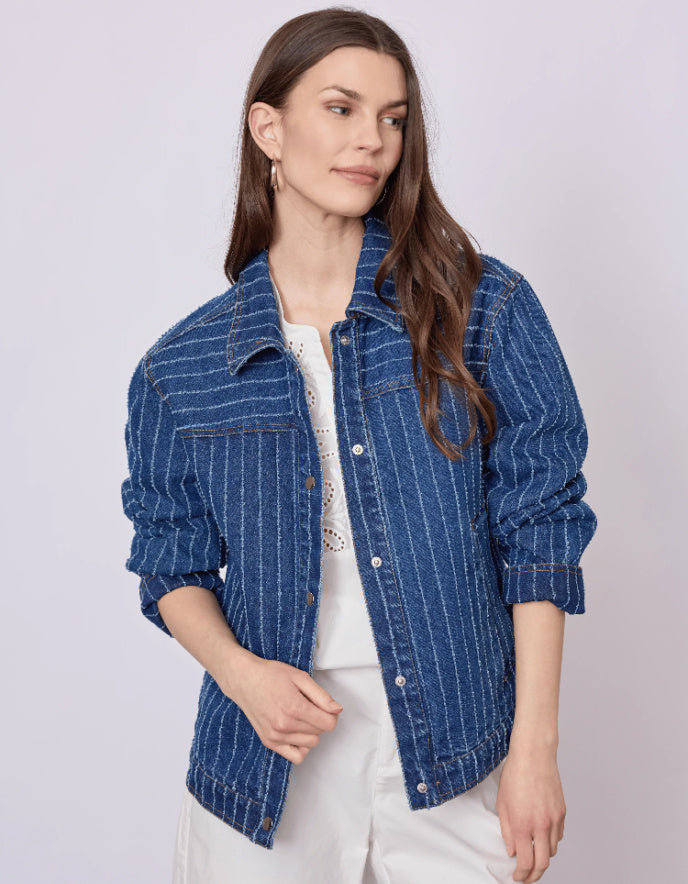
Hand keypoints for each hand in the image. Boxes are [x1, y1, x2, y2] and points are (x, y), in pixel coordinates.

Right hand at [224, 653, 342, 764]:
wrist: (244, 680)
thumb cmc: (271, 675)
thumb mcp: (300, 677)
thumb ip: (321, 695)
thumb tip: (337, 710)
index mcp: (295, 707)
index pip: (329, 724)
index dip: (332, 714)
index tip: (325, 706)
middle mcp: (285, 725)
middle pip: (320, 733)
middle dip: (321, 720)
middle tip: (310, 706)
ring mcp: (276, 736)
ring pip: (310, 744)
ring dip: (311, 732)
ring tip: (301, 716)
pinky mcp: (269, 742)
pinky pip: (296, 757)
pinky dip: (301, 746)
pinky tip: (297, 732)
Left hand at [495, 744, 565, 881]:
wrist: (534, 756)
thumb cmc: (515, 775)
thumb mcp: (502, 804)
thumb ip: (506, 831)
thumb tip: (512, 851)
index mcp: (522, 825)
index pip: (525, 862)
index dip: (521, 874)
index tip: (517, 876)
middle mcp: (540, 826)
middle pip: (542, 864)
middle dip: (534, 875)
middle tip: (527, 876)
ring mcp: (554, 820)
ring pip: (551, 851)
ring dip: (542, 857)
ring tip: (533, 855)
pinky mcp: (562, 812)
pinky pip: (558, 836)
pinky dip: (550, 842)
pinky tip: (542, 838)